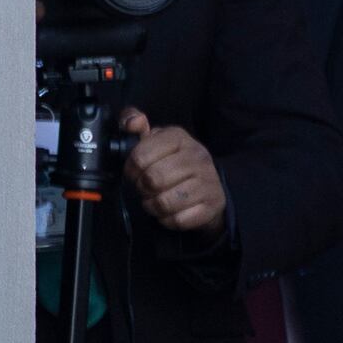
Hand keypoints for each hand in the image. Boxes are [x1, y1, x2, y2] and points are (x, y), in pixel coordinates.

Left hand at [116, 108, 228, 236]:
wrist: (210, 186)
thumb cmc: (174, 162)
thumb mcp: (155, 139)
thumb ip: (134, 122)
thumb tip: (133, 122)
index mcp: (179, 137)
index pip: (140, 156)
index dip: (131, 169)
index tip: (134, 172)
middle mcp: (197, 156)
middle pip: (152, 180)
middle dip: (142, 188)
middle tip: (145, 188)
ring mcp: (207, 182)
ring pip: (164, 202)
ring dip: (153, 206)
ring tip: (155, 200)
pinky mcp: (211, 206)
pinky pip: (178, 220)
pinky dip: (168, 219)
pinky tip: (170, 211)